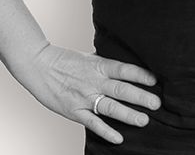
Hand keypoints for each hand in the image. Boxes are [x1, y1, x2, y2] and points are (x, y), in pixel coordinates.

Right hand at [7, 42, 161, 142]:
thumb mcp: (89, 57)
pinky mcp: (74, 110)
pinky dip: (105, 131)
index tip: (155, 81)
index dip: (140, 75)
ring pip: (110, 107)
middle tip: (156, 104)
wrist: (37, 65)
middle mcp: (94, 81)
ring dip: (128, 114)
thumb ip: (106, 62)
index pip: (124, 70)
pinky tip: (119, 138)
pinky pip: (92, 122)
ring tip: (143, 121)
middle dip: (140, 97)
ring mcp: (84, 97)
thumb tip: (127, 61)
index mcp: (99, 66)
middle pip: (121, 89)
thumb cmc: (64, 61)